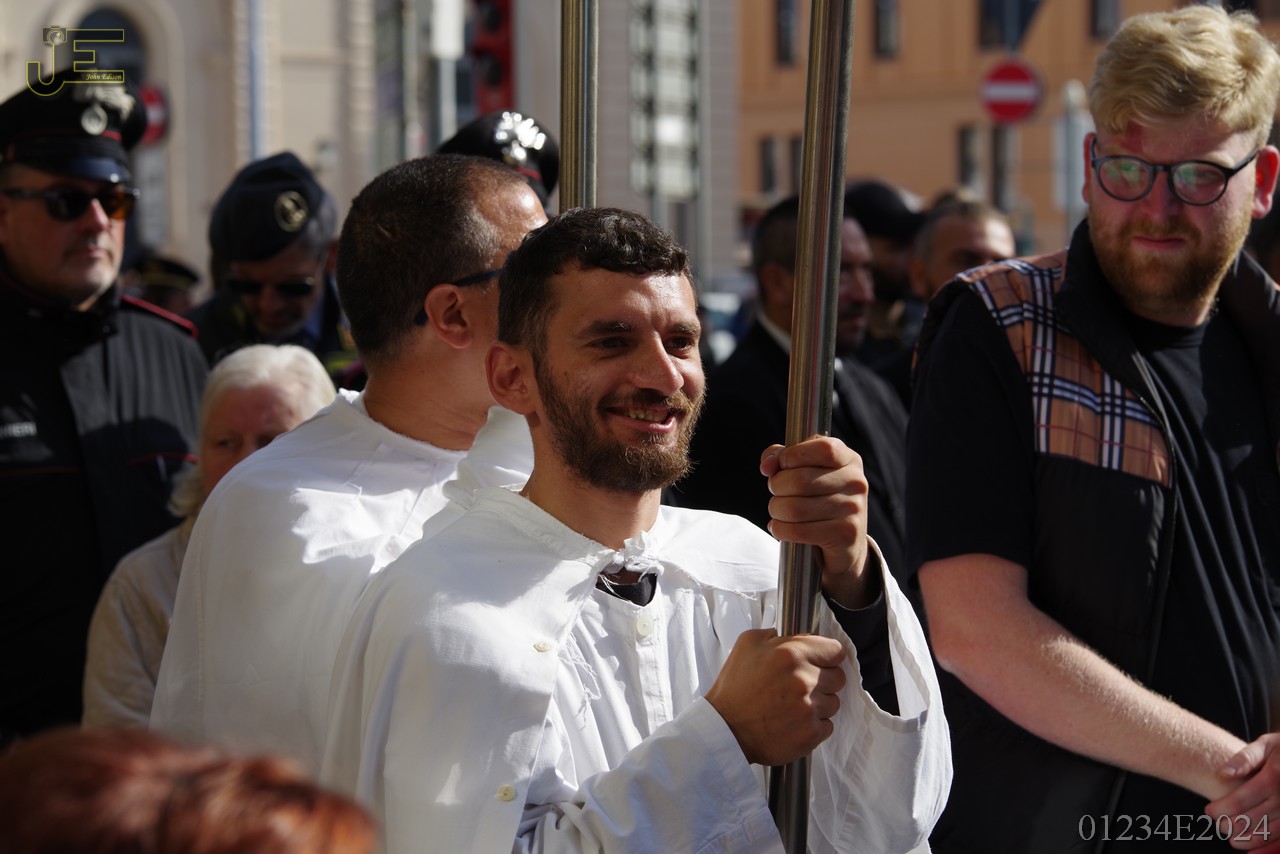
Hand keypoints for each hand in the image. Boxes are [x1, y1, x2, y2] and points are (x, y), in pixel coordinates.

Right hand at [705, 628, 846, 765]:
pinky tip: (794, 721)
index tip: (820, 661)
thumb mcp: (746, 645)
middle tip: (801, 685)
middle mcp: (805, 680)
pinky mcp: (811, 734)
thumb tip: (793, 637)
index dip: (827, 655)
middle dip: (823, 679)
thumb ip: (774, 633)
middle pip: (838, 677)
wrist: (724, 730)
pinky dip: (814, 725)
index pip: (836, 650)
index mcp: (791, 654)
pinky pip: (827, 726)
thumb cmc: (734, 688)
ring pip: (833, 703)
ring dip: (819, 703)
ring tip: (794, 705)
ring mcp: (809, 709)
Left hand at [761, 435, 869, 607]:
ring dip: (776, 510)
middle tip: (777, 493)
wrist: (846, 542)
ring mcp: (853, 509)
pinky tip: (779, 528)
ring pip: (795, 508)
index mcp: (849, 459)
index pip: (822, 448)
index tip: (783, 465)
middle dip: (777, 486)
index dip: (793, 454)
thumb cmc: (819, 498)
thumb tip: (767, 466)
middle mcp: (855, 482)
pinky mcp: (845, 534)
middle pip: (800, 480)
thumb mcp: (806, 470)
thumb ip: (782, 457)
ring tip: (778, 511)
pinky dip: (780, 530)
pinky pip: (798, 531)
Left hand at [1207, 733, 1279, 849]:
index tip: (1209, 811)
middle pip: (1251, 819)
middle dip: (1230, 824)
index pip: (1240, 800)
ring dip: (1246, 839)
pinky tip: (1251, 852)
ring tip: (1231, 837)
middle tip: (1218, 824)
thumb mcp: (1267, 744)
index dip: (1220, 809)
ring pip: (1267, 832)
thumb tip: (1222, 774)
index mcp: (1273, 776)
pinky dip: (1267, 849)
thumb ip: (1244, 758)